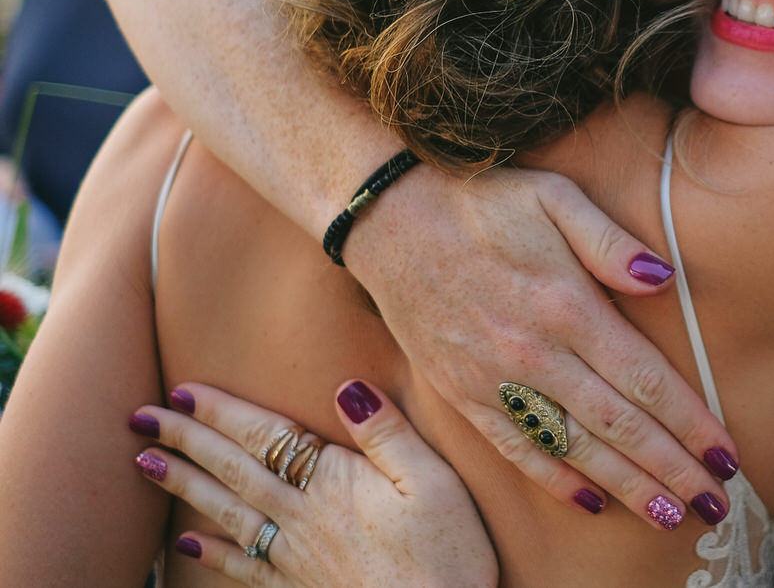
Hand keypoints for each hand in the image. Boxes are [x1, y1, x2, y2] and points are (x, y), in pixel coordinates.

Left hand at [131, 380, 495, 587]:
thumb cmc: (446, 552)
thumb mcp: (434, 480)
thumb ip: (387, 433)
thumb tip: (348, 388)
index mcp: (334, 482)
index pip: (267, 436)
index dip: (225, 412)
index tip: (185, 390)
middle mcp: (303, 517)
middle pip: (235, 470)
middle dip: (187, 439)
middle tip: (142, 416)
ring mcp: (296, 555)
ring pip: (227, 512)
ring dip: (184, 485)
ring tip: (146, 462)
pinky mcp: (300, 585)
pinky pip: (243, 566)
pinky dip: (212, 551)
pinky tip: (188, 541)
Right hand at [342, 164, 740, 525]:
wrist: (389, 217)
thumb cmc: (482, 200)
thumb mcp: (555, 196)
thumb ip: (611, 242)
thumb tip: (665, 281)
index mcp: (566, 306)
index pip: (644, 380)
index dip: (690, 423)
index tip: (725, 453)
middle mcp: (533, 354)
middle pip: (618, 426)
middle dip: (671, 469)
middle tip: (714, 502)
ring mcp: (494, 380)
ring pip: (573, 449)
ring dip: (626, 488)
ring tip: (670, 517)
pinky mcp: (462, 394)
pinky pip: (516, 449)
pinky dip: (555, 481)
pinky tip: (591, 502)